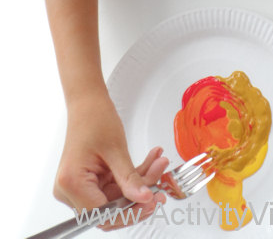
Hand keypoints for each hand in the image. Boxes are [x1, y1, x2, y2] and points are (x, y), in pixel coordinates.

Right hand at [54, 92, 168, 229]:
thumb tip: (145, 198)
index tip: (151, 202)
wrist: (88, 102)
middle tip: (159, 189)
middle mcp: (70, 189)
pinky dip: (133, 177)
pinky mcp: (90, 181)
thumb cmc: (95, 117)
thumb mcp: (116, 149)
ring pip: (116, 198)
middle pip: (110, 210)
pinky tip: (150, 162)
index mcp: (72, 183)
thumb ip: (130, 178)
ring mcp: (79, 186)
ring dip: (139, 184)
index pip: (102, 214)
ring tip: (158, 165)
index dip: (129, 212)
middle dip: (137, 198)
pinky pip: (115, 187)